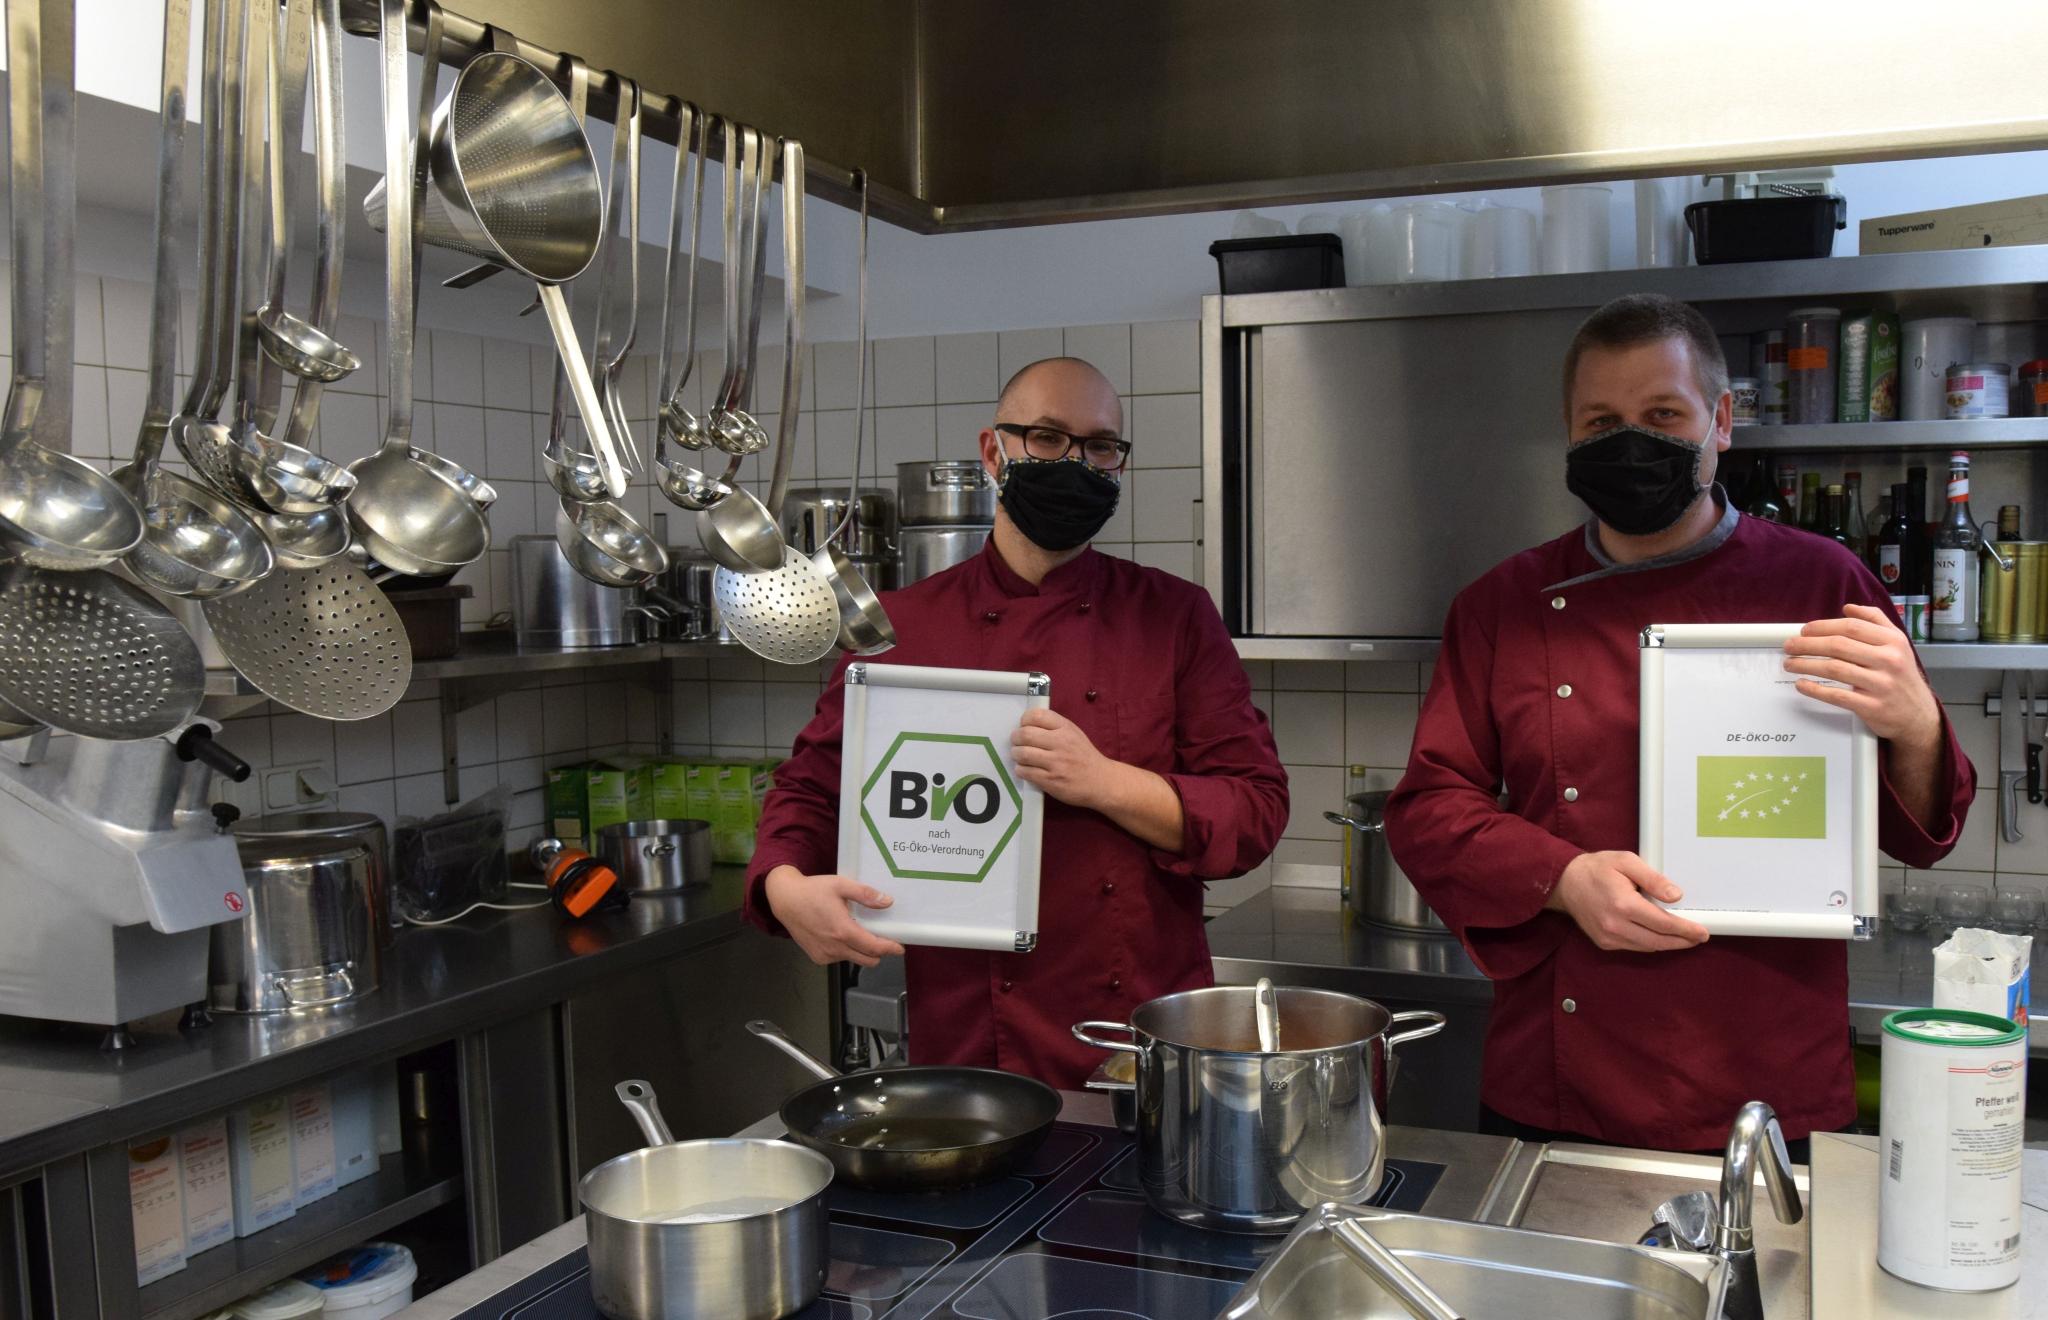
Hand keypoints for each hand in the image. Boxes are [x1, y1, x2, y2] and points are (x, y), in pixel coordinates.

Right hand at [762, 865, 904, 967]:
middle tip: (881, 938)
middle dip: (878, 952)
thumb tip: (887, 902)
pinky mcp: (817, 957)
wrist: (785, 900)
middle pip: (867, 960)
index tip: (900, 948)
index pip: (874, 948)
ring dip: (861, 951)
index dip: (890, 949)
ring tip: (856, 932)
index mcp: (843, 931)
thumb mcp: (840, 885)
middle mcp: (834, 948)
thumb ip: (865, 894)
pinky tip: (839, 935)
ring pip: (854, 959)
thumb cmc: (813, 891)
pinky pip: (839, 958)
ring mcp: (824, 955)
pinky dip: (845, 951)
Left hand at [1011, 708, 1114, 808]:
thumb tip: (1027, 724)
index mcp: (1066, 728)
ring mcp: (1056, 763)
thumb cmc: (1084, 756)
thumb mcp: (1074, 734)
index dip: (1025, 720)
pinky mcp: (1051, 780)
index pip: (1037, 715)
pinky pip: (1025, 772)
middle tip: (1016, 742)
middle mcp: (1061, 743)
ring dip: (1016, 754)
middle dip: (1015, 738)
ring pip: (1022, 754)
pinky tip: (1025, 769)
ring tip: (1019, 756)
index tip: (1024, 726)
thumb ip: (1054, 727)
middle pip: (1025, 734)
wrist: (1101, 781)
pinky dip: (1020, 769)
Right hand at [1546, 850, 1710, 952]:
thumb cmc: (1597, 868)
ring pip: (1648, 947)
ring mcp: (1609, 937)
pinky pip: (1635, 947)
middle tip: (1698, 938)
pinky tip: (1658, 935)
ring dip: (1667, 944)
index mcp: (1624, 905)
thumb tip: (1676, 896)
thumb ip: (1653, 879)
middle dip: (1682, 941)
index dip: (1686, 929)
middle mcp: (1616, 926)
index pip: (1664, 924)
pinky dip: (1650, 943)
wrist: (1565, 882)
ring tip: (1682, 937)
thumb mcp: (1627, 862)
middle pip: (1659, 941)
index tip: (1702, 932)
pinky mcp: (1604, 943)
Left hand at [1784, 604, 1942, 750]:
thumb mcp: (1897, 643)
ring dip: (1805, 664)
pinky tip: (1801, 684)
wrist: (1917, 714)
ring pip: (1835, 669)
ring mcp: (1881, 684)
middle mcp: (1889, 660)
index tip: (1804, 630)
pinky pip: (1837, 695)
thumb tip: (1848, 607)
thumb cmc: (1902, 675)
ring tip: (1789, 663)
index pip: (1851, 627)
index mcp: (1893, 641)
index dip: (1823, 626)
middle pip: (1839, 646)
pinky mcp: (1872, 706)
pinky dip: (1815, 689)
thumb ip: (1875, 621)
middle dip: (1807, 644)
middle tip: (1789, 646)